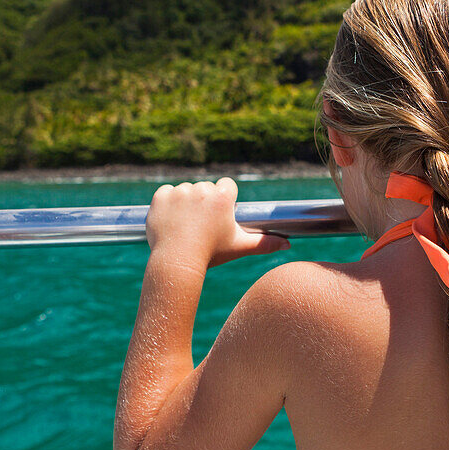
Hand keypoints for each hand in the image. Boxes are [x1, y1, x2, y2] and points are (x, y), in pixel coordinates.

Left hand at [145, 177, 290, 268]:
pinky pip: (165, 193)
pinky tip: (171, 220)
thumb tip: (288, 244)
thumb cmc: (211, 254)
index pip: (226, 186)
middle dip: (204, 203)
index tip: (218, 216)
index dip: (223, 201)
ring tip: (186, 226)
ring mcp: (179, 191)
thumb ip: (265, 243)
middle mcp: (201, 189)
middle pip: (205, 188)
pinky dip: (167, 204)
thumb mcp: (239, 247)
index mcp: (222, 197)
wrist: (177, 263)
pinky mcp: (161, 196)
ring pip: (186, 191)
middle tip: (201, 226)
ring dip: (185, 203)